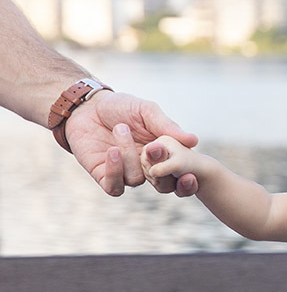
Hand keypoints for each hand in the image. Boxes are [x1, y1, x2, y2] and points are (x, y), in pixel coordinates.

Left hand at [64, 91, 198, 195]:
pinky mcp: (104, 175)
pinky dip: (116, 170)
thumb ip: (167, 126)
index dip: (187, 182)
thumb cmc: (120, 106)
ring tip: (120, 128)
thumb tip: (194, 140)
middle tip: (154, 150)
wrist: (87, 106)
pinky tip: (112, 150)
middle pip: (163, 186)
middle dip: (162, 175)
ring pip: (137, 180)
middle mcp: (146, 168)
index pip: (179, 176)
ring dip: (129, 155)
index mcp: (161, 155)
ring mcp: (125, 173)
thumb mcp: (147, 111)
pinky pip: (115, 185)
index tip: (190, 174)